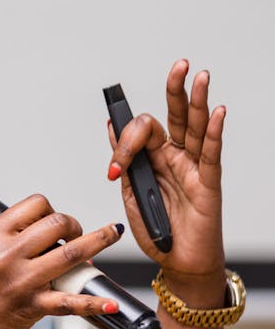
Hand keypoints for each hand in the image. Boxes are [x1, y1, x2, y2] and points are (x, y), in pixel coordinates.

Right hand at [0, 194, 123, 328]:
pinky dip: (94, 302)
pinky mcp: (32, 306)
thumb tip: (46, 232)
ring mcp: (22, 280)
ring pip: (72, 252)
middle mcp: (7, 253)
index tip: (55, 222)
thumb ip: (9, 240)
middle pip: (57, 222)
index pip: (35, 204)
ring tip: (112, 234)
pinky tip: (110, 302)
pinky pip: (70, 301)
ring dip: (99, 240)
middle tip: (77, 235)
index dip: (52, 210)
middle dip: (75, 225)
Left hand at [107, 60, 225, 292]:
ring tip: (199, 76)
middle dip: (175, 90)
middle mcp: (174, 158)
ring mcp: (192, 168)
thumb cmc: (157, 231)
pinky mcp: (208, 183)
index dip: (125, 142)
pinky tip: (217, 112)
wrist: (176, 263)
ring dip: (197, 101)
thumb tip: (111, 127)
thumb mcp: (132, 195)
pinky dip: (213, 133)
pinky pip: (211, 154)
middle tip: (178, 66)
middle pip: (174, 116)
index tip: (115, 168)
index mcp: (152, 160)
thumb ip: (125, 163)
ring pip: (195, 128)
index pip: (141, 132)